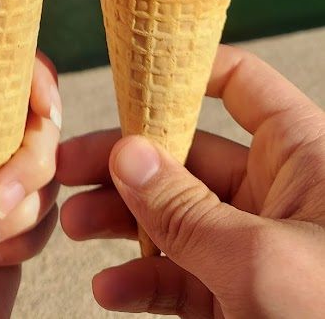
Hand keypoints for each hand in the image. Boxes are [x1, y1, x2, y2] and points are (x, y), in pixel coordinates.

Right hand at [58, 45, 324, 317]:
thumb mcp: (261, 263)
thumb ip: (186, 209)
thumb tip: (127, 154)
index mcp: (302, 157)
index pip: (240, 86)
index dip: (185, 73)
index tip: (128, 78)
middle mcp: (278, 194)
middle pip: (187, 154)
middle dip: (125, 163)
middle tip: (68, 165)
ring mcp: (256, 248)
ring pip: (175, 215)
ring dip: (121, 220)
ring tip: (73, 224)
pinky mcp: (242, 299)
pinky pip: (182, 275)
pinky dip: (142, 279)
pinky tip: (110, 287)